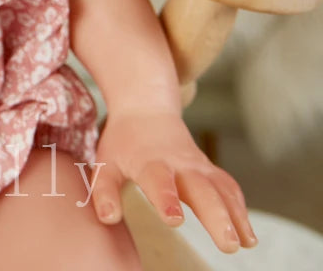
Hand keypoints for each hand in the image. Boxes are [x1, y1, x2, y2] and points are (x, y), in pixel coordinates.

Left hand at [91, 109, 256, 252]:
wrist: (145, 110)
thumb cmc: (123, 142)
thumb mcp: (106, 162)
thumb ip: (105, 191)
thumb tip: (108, 219)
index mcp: (149, 162)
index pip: (159, 181)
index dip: (166, 198)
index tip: (174, 219)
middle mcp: (178, 163)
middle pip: (201, 188)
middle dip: (216, 215)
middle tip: (228, 244)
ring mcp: (197, 165)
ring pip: (221, 188)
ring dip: (236, 214)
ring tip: (246, 243)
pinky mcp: (209, 169)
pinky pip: (228, 187)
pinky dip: (240, 207)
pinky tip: (248, 235)